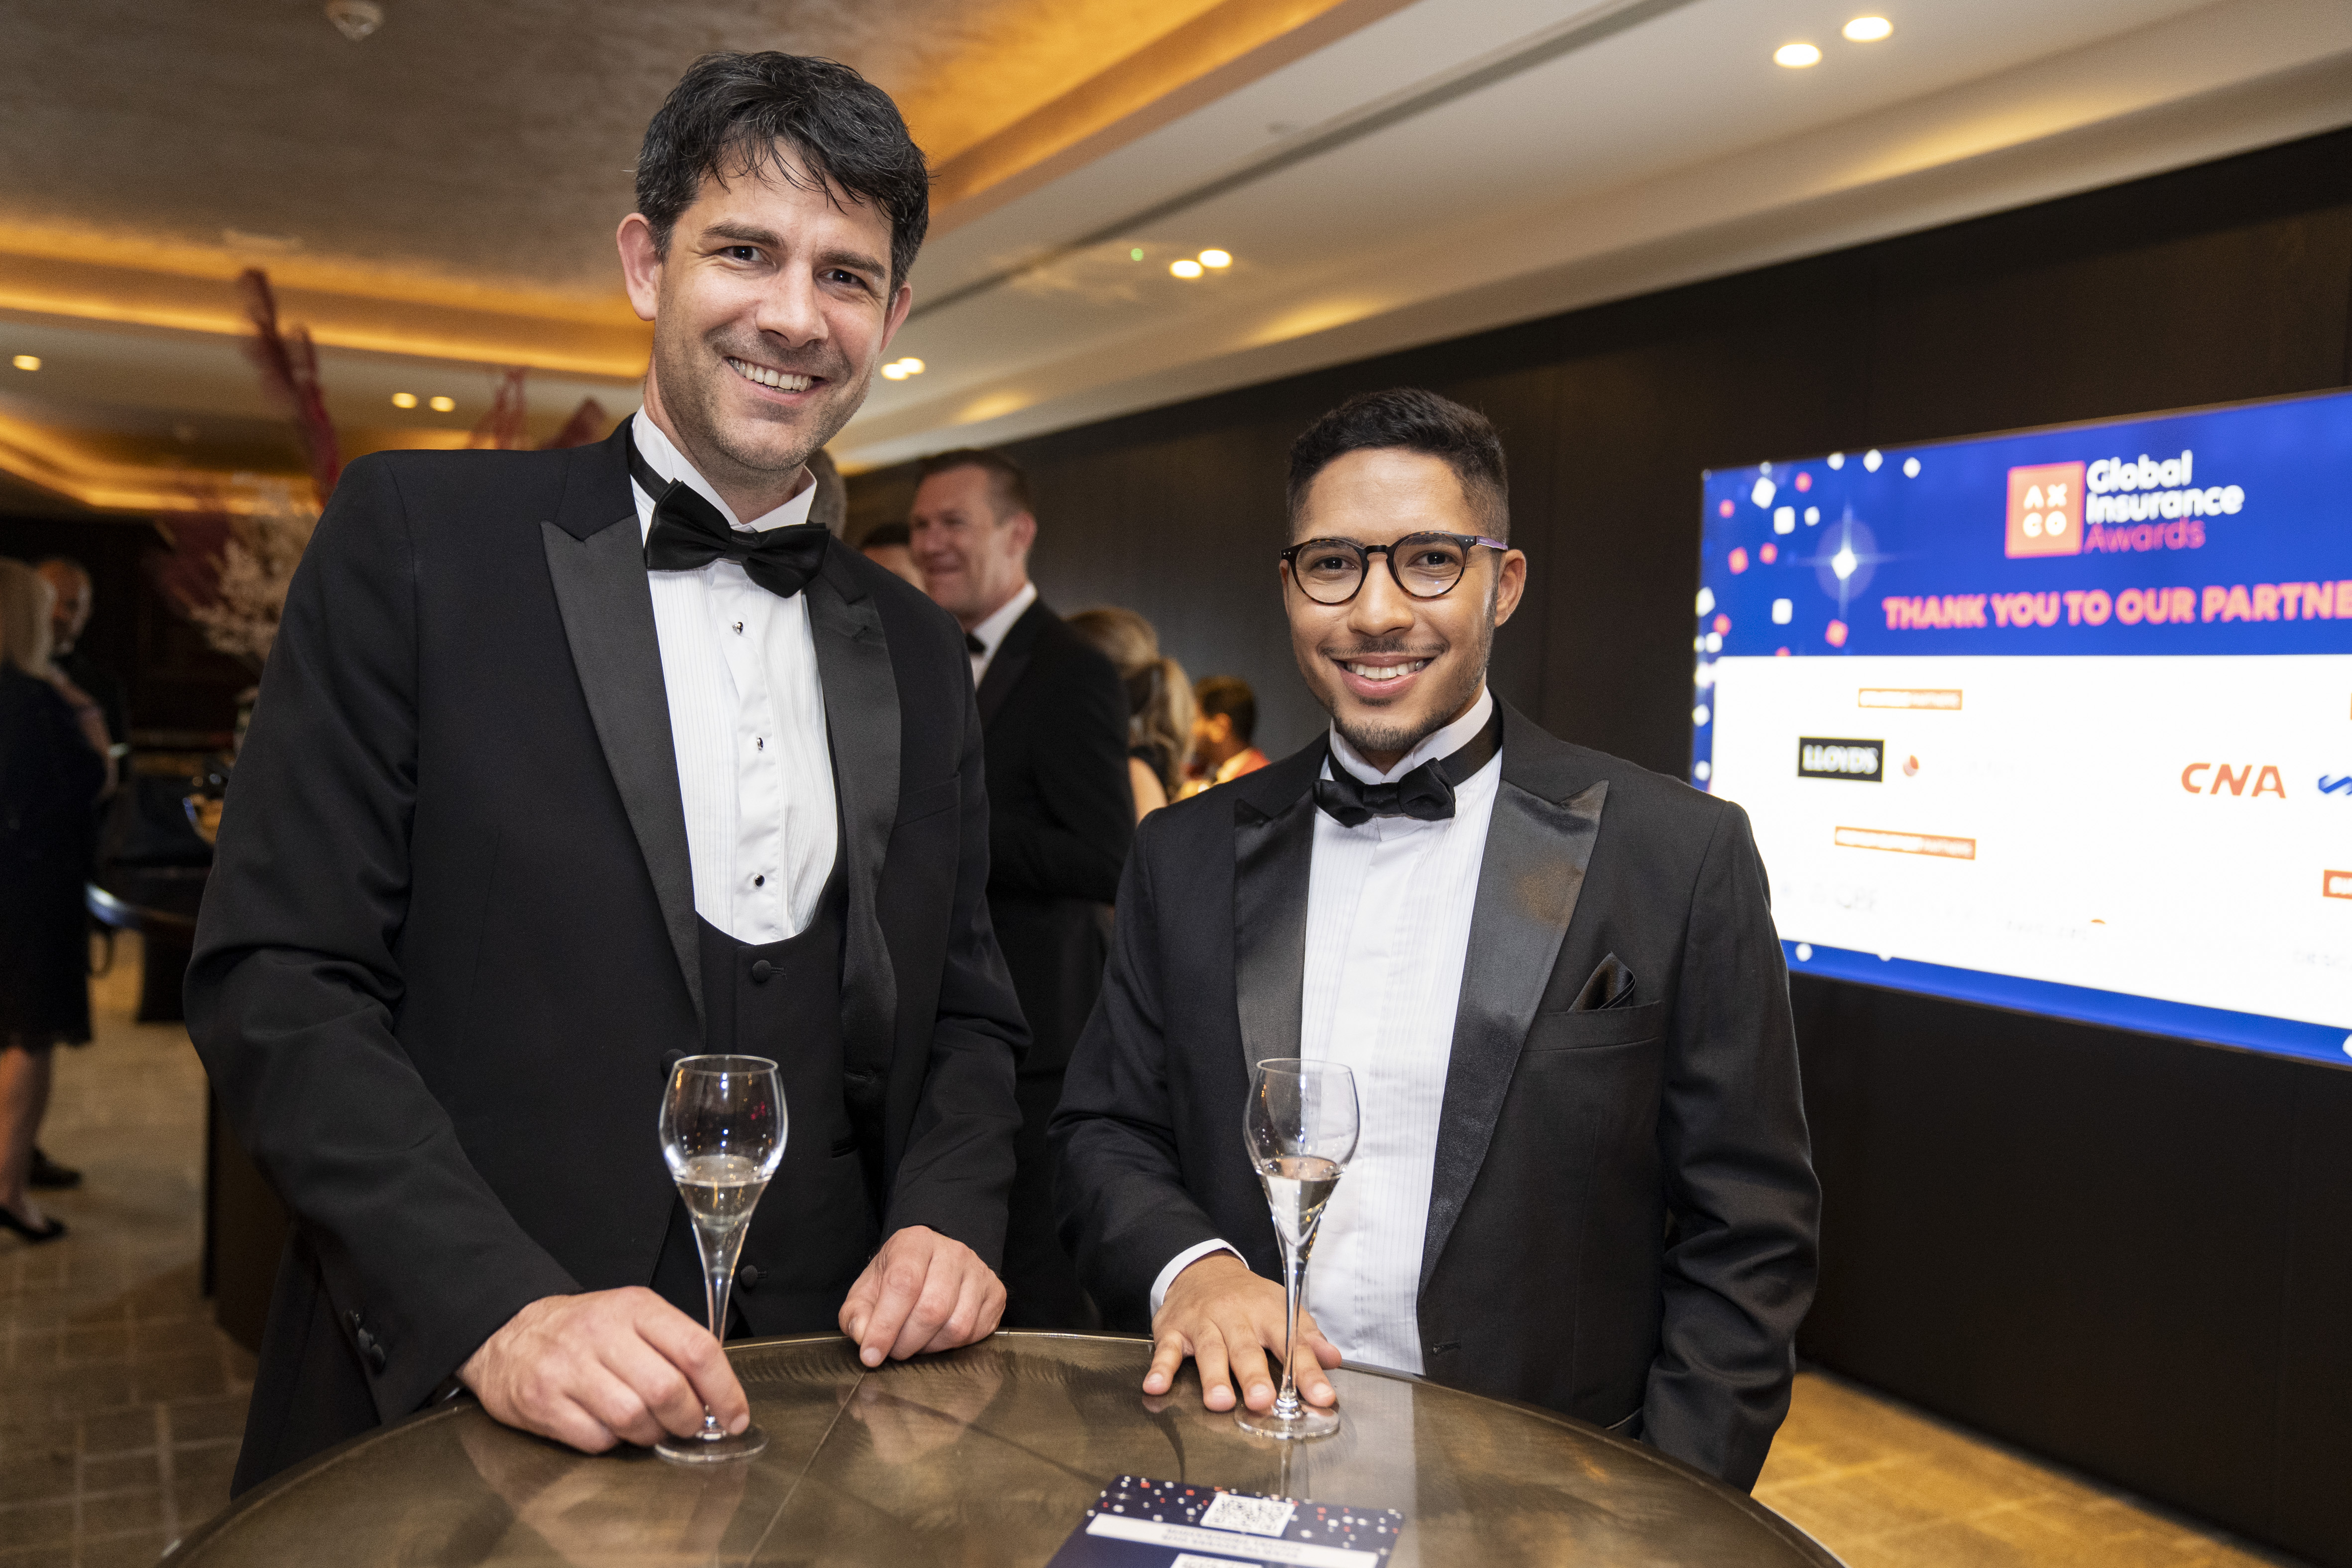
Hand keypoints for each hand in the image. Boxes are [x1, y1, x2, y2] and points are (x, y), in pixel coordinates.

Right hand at [457, 1288, 745, 1452]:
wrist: (507, 1334)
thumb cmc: (582, 1330)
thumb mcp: (631, 1317)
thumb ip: (674, 1347)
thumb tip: (719, 1396)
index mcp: (635, 1307)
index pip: (697, 1350)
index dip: (725, 1390)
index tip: (736, 1416)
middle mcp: (601, 1333)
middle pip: (667, 1389)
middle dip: (688, 1419)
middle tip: (688, 1425)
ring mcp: (568, 1367)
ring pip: (634, 1418)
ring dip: (652, 1434)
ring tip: (650, 1427)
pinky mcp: (542, 1401)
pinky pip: (596, 1438)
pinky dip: (612, 1442)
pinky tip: (610, 1428)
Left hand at [838, 1225, 1005, 1366]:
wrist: (933, 1263)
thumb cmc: (899, 1278)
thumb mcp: (868, 1289)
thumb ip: (857, 1313)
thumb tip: (864, 1336)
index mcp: (916, 1242)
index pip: (903, 1284)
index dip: (885, 1325)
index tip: (871, 1354)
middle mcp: (953, 1252)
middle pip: (932, 1309)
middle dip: (907, 1342)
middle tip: (894, 1349)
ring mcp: (979, 1271)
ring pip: (957, 1326)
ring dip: (930, 1347)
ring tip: (916, 1341)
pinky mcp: (996, 1293)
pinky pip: (976, 1333)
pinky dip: (953, 1346)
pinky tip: (938, 1336)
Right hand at [1146, 1251, 1339, 1412]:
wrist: (1204, 1270)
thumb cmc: (1249, 1300)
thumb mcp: (1283, 1310)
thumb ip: (1307, 1338)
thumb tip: (1333, 1360)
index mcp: (1268, 1313)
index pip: (1292, 1343)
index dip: (1307, 1372)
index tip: (1321, 1397)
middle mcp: (1235, 1316)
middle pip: (1245, 1347)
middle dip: (1254, 1375)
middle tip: (1262, 1400)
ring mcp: (1202, 1322)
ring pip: (1209, 1350)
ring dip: (1214, 1376)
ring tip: (1219, 1402)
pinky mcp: (1173, 1329)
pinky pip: (1166, 1349)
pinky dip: (1160, 1368)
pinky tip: (1156, 1386)